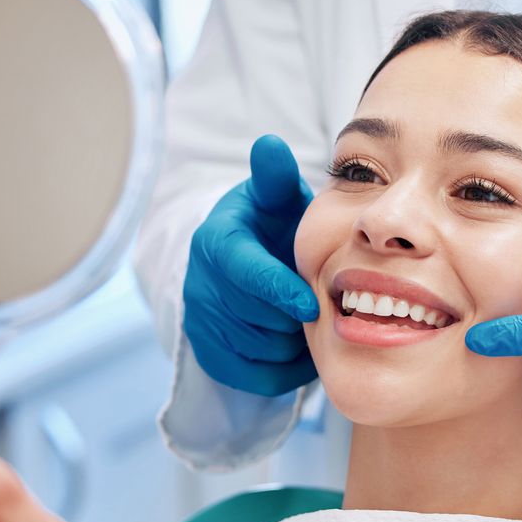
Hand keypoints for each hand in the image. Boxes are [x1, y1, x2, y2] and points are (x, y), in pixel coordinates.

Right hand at [184, 134, 318, 396]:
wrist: (246, 264)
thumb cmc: (272, 227)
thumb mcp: (275, 199)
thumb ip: (276, 177)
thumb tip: (270, 144)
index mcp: (216, 243)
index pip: (244, 274)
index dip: (279, 291)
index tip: (311, 305)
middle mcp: (200, 284)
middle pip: (257, 318)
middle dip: (294, 316)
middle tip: (321, 306)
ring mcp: (201, 322)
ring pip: (260, 350)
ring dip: (293, 342)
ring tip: (308, 321)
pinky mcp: (209, 355)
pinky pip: (255, 377)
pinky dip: (285, 369)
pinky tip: (298, 345)